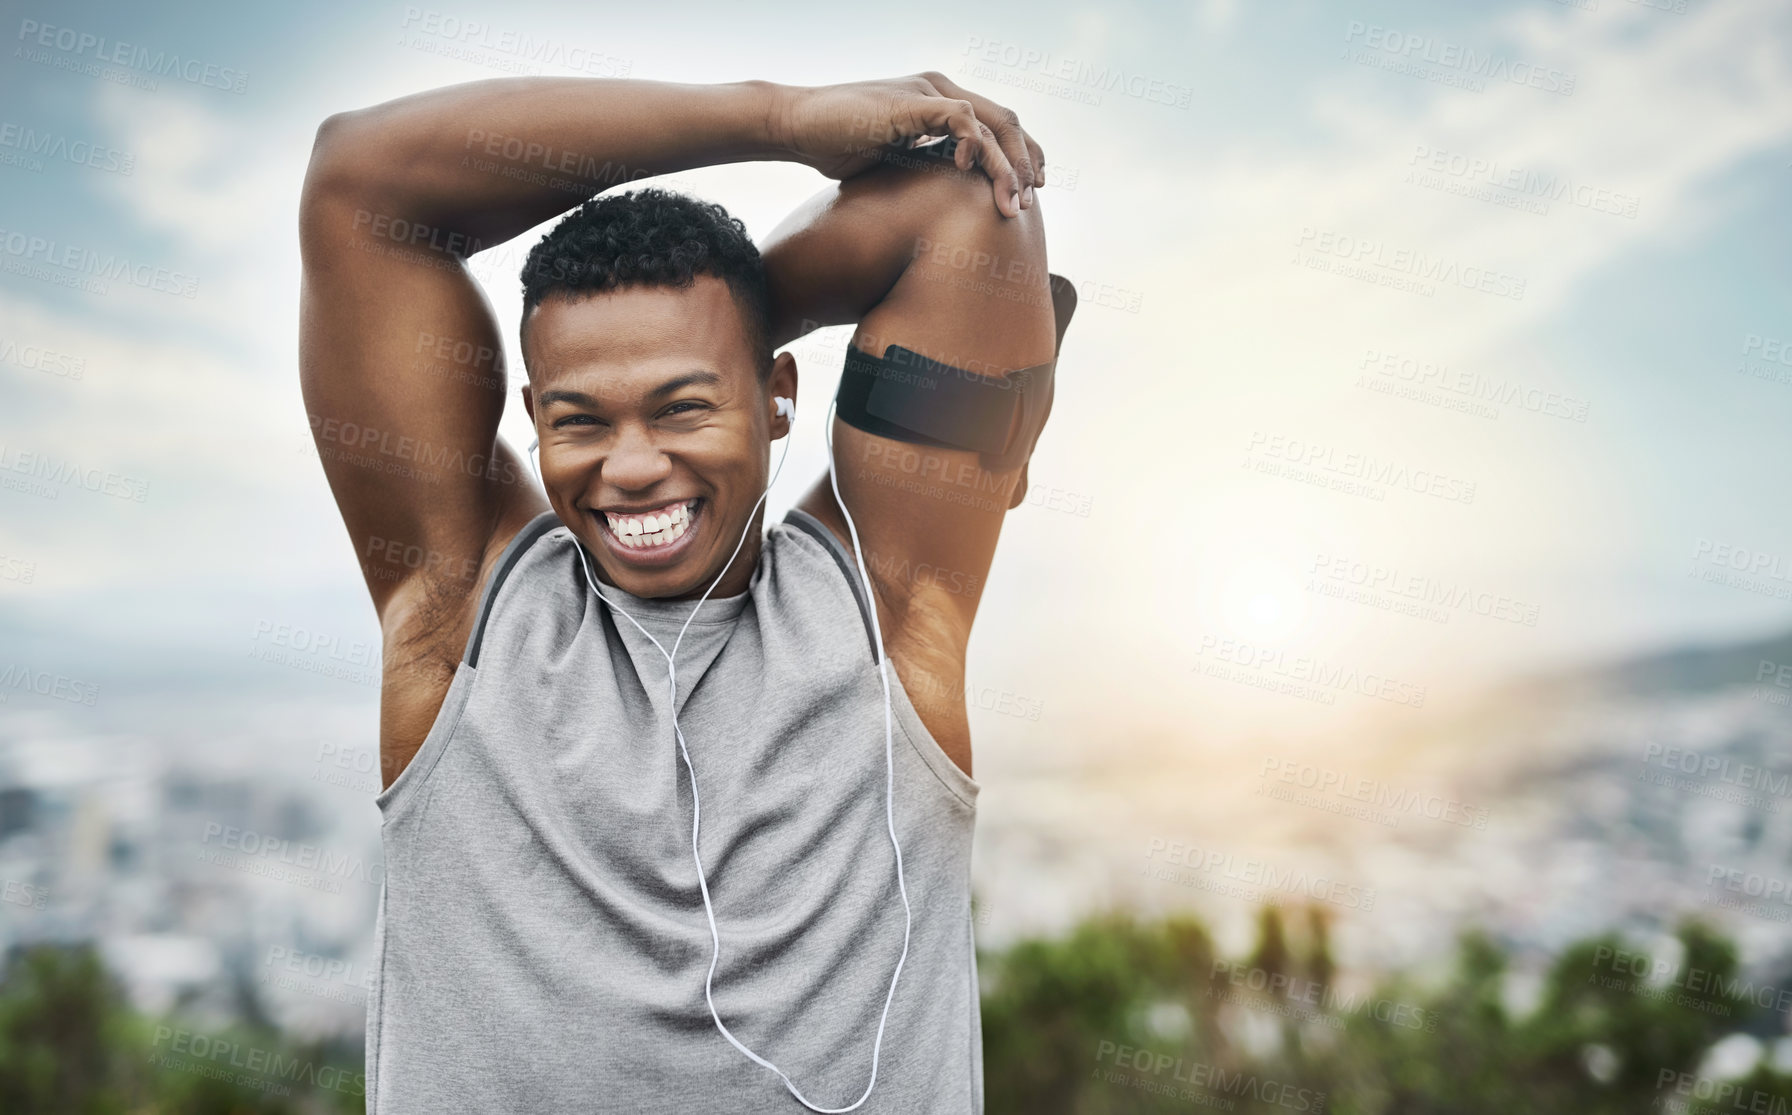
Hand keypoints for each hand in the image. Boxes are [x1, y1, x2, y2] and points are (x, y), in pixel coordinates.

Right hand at [767, 72, 1045, 217]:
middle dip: (1023, 164)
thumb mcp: (894, 164)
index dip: (1020, 157)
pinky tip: (969, 174)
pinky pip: (960, 119)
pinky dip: (974, 146)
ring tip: (1012, 203)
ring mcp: (928, 92)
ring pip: (991, 124)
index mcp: (940, 103)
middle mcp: (940, 91)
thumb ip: (925, 170)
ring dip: (1006, 167)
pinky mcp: (912, 102)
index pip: (998, 125)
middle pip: (1006, 122)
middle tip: (1030, 202)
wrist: (797, 126)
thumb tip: (946, 208)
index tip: (1030, 192)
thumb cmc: (837, 148)